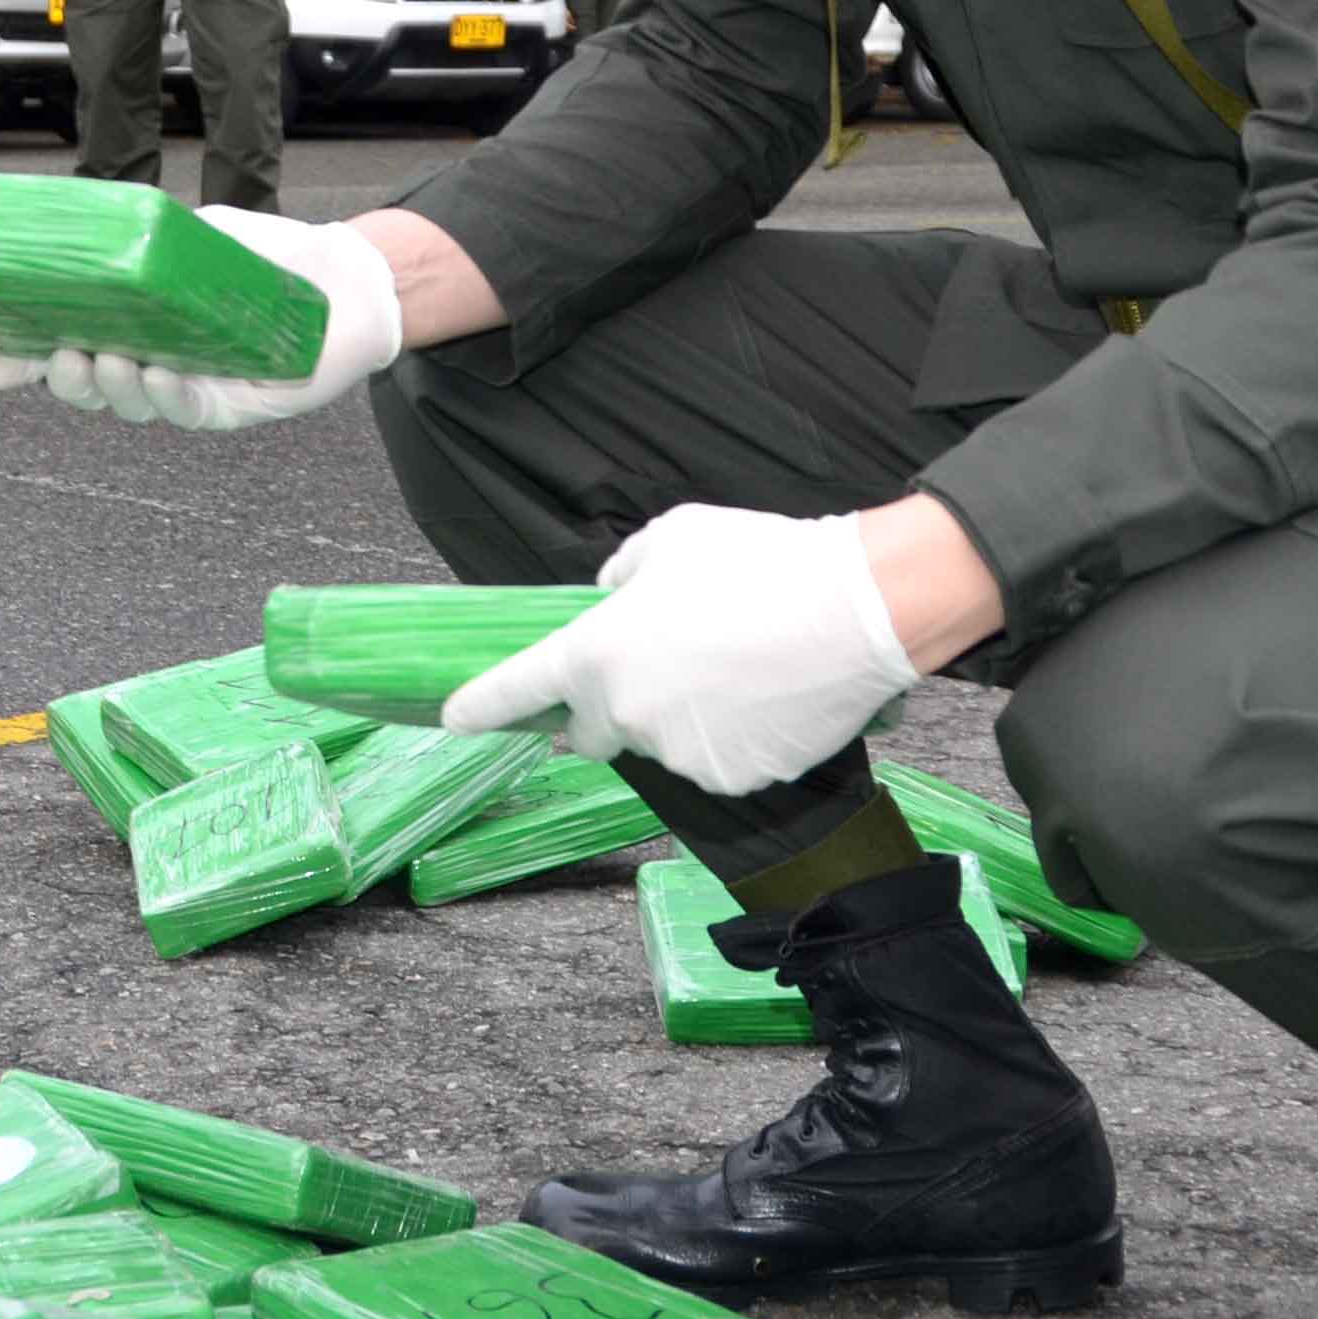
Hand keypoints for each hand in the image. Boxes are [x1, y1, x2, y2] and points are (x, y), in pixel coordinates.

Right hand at [0, 205, 402, 428]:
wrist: (341, 276)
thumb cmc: (264, 256)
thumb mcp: (190, 237)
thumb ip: (140, 245)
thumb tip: (79, 238)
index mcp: (132, 328)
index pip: (64, 351)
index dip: (20, 366)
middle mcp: (152, 365)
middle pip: (89, 389)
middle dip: (64, 379)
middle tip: (62, 356)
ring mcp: (189, 390)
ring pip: (132, 406)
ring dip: (112, 387)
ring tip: (108, 357)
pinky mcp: (232, 407)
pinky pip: (189, 412)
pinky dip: (168, 396)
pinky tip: (159, 376)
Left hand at [441, 504, 921, 796]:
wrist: (861, 607)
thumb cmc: (763, 561)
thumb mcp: (673, 538)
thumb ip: (624, 576)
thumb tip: (612, 599)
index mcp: (596, 652)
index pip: (518, 688)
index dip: (482, 705)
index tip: (456, 719)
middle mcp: (625, 713)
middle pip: (594, 731)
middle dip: (611, 706)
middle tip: (663, 665)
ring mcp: (678, 754)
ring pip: (662, 743)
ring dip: (682, 716)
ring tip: (739, 665)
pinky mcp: (729, 780)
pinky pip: (714, 763)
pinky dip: (731, 739)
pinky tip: (766, 697)